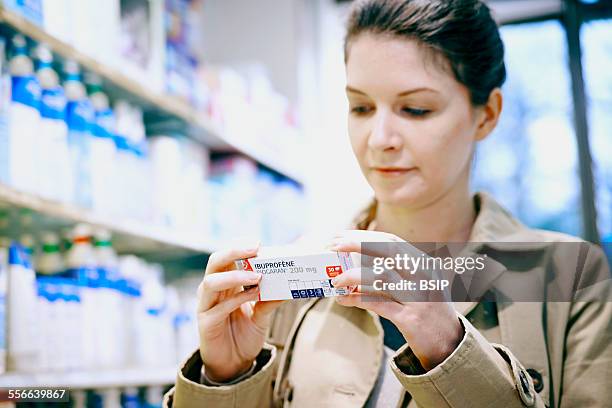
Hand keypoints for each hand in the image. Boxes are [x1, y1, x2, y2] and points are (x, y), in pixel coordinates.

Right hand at [197, 245, 285, 381]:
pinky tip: (253, 296)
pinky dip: (236, 299)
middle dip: (234, 252)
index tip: (258, 243)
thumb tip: (290, 285)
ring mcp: (206, 306)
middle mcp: (212, 291)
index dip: (239, 247)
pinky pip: (219, 307)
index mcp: (224, 283)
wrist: (234, 365)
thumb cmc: (244, 334)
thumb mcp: (262, 314)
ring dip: (235, 276)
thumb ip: (270, 299)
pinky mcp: (206, 323)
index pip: (226, 257)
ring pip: (212, 282)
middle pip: (215, 262)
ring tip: (257, 276)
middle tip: (255, 248)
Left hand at [329, 230, 463, 369]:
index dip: (364, 237)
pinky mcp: (411, 320)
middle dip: (358, 245)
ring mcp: (419, 298)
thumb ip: (392, 273)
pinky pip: (379, 305)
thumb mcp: (417, 284)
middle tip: (333, 247)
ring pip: (382, 277)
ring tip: (335, 281)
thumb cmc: (425, 310)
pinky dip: (358, 300)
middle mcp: (424, 277)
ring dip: (353, 276)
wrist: (450, 343)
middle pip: (388, 252)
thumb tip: (352, 266)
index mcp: (424, 264)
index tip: (341, 237)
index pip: (392, 242)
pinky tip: (344, 299)